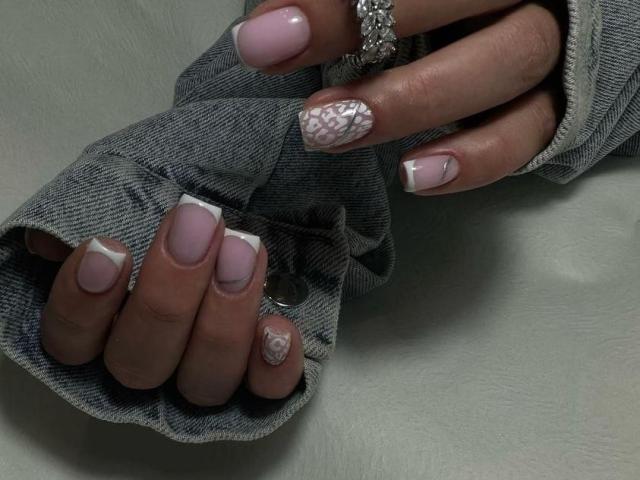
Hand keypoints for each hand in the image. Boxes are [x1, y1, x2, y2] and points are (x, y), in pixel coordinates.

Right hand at [24, 195, 303, 405]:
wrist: (266, 179)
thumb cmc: (193, 182)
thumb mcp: (138, 175)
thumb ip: (93, 205)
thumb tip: (50, 242)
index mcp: (109, 318)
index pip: (72, 340)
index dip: (82, 305)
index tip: (110, 248)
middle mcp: (155, 352)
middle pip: (139, 361)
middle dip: (169, 294)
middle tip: (200, 224)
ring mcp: (208, 366)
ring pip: (202, 380)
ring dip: (223, 318)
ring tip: (244, 249)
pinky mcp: (263, 370)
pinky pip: (265, 392)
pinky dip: (271, 369)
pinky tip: (277, 329)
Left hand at [233, 0, 564, 194]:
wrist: (558, 35)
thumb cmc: (459, 17)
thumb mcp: (415, 6)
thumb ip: (363, 3)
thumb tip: (275, 23)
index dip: (333, 2)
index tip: (266, 34)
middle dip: (363, 29)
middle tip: (282, 63)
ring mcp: (555, 51)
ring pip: (502, 65)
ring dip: (409, 102)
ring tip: (330, 131)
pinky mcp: (562, 110)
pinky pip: (527, 135)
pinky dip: (474, 159)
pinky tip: (416, 176)